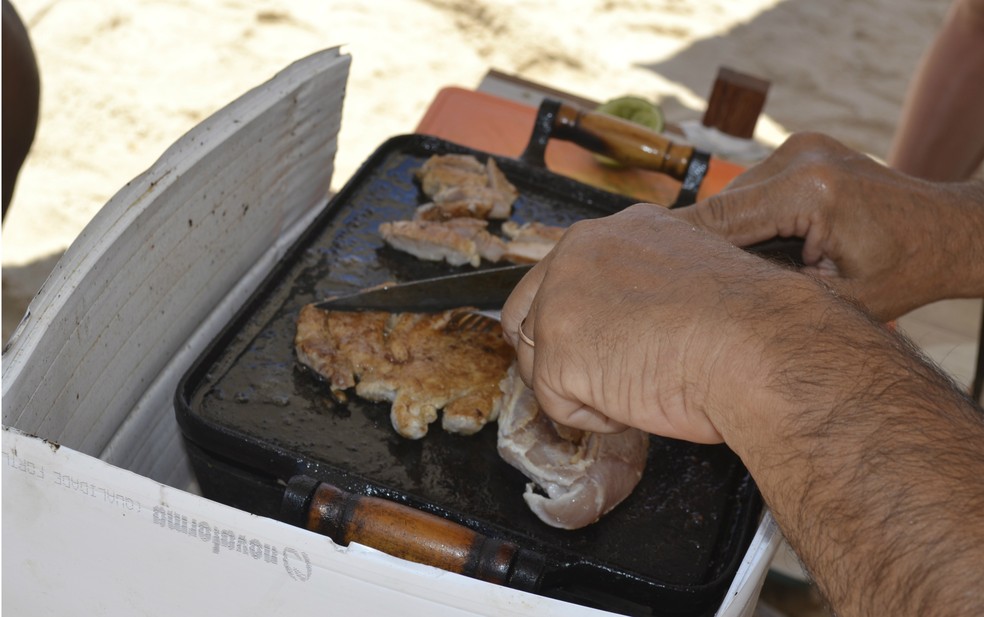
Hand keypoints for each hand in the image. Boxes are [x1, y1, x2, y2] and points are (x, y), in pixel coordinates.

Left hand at [500, 204, 819, 443]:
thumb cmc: (748, 321)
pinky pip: (557, 405)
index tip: (600, 345)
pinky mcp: (557, 354)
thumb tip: (631, 315)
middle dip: (557, 355)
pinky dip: (594, 419)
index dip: (576, 321)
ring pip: (539, 362)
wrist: (762, 344)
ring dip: (581, 387)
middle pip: (527, 315)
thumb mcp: (687, 276)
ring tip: (639, 384)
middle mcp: (576, 255)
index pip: (560, 277)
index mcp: (613, 231)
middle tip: (607, 377)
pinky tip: (636, 401)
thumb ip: (642, 284)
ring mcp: (559, 303)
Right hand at [676, 132, 983, 320]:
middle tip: (671, 284)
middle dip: (703, 246)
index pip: (721, 221)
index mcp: (810, 190)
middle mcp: (800, 156)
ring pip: (734, 197)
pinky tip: (744, 251)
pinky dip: (746, 219)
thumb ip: (770, 295)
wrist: (950, 231)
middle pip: (723, 206)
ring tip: (711, 274)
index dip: (679, 250)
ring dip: (725, 233)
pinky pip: (754, 189)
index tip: (641, 271)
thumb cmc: (906, 272)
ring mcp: (802, 146)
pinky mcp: (803, 149)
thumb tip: (708, 295)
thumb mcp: (837, 302)